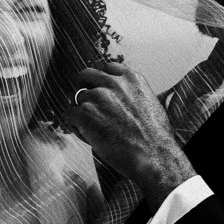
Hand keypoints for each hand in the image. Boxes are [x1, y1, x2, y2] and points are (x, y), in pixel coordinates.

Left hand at [66, 60, 195, 208]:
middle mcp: (113, 83)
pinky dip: (74, 127)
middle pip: (85, 76)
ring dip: (81, 113)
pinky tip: (88, 137)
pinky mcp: (85, 113)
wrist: (154, 155)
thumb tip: (122, 99)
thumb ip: (131, 94)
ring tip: (94, 131)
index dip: (101, 82)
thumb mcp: (150, 103)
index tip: (101, 93)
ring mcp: (98, 96)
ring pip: (77, 99)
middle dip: (84, 89)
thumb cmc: (155, 137)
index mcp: (131, 78)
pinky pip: (68, 116)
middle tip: (88, 108)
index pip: (106, 68)